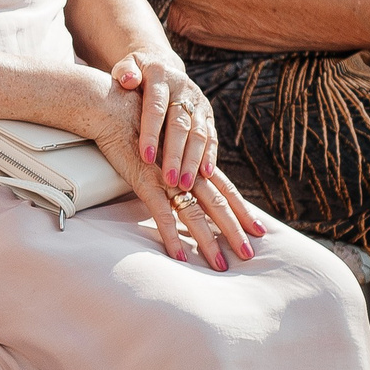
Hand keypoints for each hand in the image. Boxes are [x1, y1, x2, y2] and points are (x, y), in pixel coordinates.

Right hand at [85, 78, 263, 269]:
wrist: (111, 104)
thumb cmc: (132, 122)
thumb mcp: (161, 143)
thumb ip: (175, 160)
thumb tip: (182, 179)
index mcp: (192, 160)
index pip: (225, 188)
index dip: (242, 209)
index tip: (258, 229)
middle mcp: (185, 169)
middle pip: (217, 204)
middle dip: (234, 230)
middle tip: (248, 254)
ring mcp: (166, 176)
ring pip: (194, 214)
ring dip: (208, 241)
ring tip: (221, 265)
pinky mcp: (144, 180)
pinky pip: (161, 213)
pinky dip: (171, 236)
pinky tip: (180, 256)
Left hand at [107, 47, 215, 187]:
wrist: (161, 66)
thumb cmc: (137, 74)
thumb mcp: (128, 66)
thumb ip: (125, 72)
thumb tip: (128, 80)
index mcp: (161, 76)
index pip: (156, 107)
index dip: (152, 132)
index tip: (146, 156)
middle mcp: (183, 90)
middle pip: (181, 125)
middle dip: (175, 154)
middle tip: (169, 180)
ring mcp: (198, 103)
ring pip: (199, 134)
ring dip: (193, 161)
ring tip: (185, 185)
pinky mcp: (208, 115)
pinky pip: (211, 137)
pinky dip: (209, 157)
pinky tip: (205, 175)